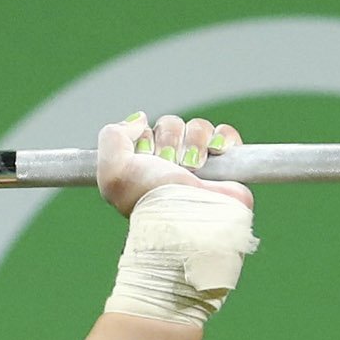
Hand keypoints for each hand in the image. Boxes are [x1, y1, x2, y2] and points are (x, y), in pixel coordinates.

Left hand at [97, 113, 251, 218]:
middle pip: (170, 125)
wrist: (191, 220)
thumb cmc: (152, 201)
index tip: (144, 159)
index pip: (144, 130)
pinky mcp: (226, 165)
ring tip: (192, 167)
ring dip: (194, 141)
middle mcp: (170, 166)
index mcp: (143, 168)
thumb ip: (112, 136)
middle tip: (170, 166)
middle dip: (169, 141)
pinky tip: (216, 151)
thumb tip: (140, 119)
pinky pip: (225, 133)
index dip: (144, 139)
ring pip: (197, 127)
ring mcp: (199, 165)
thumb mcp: (113, 172)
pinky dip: (222, 137)